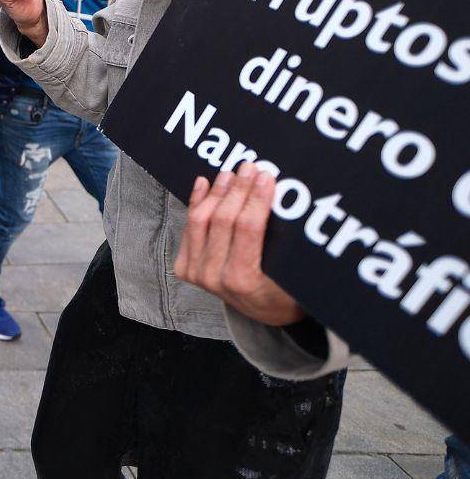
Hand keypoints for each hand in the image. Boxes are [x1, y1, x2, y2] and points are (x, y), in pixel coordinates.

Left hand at [174, 163, 304, 327]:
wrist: (261, 312)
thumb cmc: (284, 291)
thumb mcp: (293, 273)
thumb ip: (289, 243)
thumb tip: (292, 198)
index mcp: (244, 280)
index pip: (247, 228)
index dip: (256, 199)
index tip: (266, 176)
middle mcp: (214, 277)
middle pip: (222, 220)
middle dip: (238, 189)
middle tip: (249, 167)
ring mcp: (196, 272)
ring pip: (200, 220)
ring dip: (217, 192)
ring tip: (230, 173)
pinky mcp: (184, 266)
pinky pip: (188, 227)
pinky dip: (196, 202)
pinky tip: (204, 183)